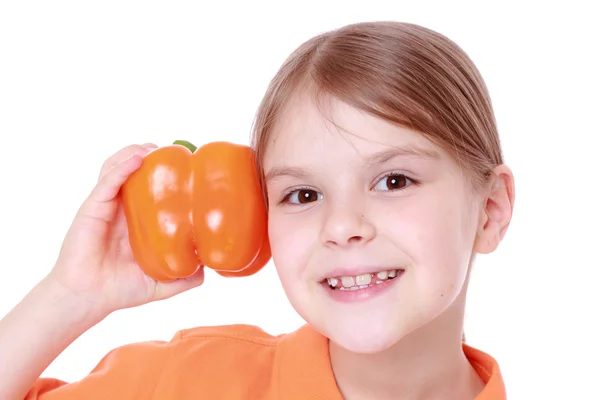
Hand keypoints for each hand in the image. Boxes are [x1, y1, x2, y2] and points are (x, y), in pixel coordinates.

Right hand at [47, 143, 204, 317]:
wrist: (88, 299)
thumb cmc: (119, 290)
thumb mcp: (161, 284)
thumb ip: (185, 278)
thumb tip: (209, 270)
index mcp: (138, 221)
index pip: (151, 189)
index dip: (166, 174)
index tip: (187, 164)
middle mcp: (122, 209)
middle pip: (134, 171)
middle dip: (152, 156)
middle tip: (173, 150)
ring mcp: (106, 207)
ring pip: (117, 168)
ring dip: (134, 152)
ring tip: (153, 148)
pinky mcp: (93, 209)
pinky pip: (107, 182)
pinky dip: (121, 167)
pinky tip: (137, 159)